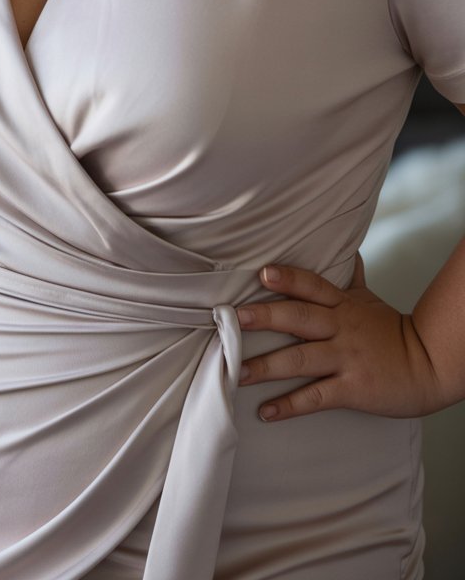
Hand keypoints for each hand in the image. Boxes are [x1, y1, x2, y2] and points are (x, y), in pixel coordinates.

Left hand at [236, 256, 444, 421]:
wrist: (428, 366)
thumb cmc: (392, 332)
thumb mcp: (369, 300)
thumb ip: (352, 278)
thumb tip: (348, 251)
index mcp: (343, 305)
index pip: (312, 285)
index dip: (289, 278)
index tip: (263, 273)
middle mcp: (341, 328)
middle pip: (299, 318)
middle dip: (265, 317)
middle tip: (234, 318)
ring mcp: (345, 359)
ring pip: (301, 360)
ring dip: (267, 367)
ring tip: (237, 373)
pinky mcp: (352, 389)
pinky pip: (316, 397)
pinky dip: (289, 405)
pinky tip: (266, 411)